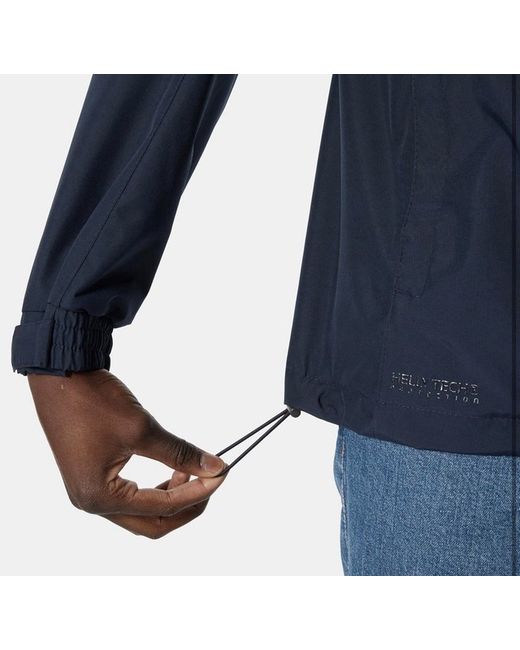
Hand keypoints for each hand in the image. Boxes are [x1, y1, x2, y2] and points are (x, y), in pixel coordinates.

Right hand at [28, 369, 226, 537]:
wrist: (60, 376)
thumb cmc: (94, 401)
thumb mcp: (142, 428)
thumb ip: (180, 452)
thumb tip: (215, 467)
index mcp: (99, 497)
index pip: (162, 508)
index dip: (198, 492)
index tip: (221, 474)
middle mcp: (91, 503)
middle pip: (151, 523)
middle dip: (186, 505)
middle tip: (210, 481)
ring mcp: (88, 493)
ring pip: (141, 513)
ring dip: (170, 498)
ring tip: (190, 472)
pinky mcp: (91, 478)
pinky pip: (129, 498)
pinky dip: (153, 490)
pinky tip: (171, 471)